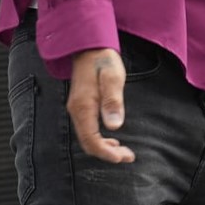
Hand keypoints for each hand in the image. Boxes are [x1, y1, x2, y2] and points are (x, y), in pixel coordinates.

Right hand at [67, 48, 135, 163]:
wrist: (90, 46)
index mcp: (83, 107)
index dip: (106, 153)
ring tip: (123, 152)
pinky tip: (112, 139)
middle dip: (107, 154)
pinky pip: (88, 129)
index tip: (122, 158)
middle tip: (128, 157)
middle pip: (88, 143)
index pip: (91, 139)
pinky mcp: (81, 106)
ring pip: (87, 138)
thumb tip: (114, 126)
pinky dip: (100, 139)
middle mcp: (76, 111)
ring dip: (104, 147)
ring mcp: (77, 109)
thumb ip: (113, 101)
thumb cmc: (103, 60)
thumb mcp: (113, 78)